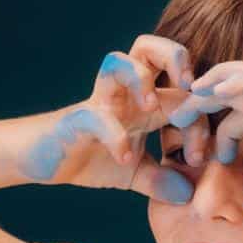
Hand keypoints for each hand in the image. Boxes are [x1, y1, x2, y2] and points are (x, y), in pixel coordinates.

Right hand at [21, 36, 195, 204]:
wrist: (42, 160)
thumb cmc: (89, 156)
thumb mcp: (133, 173)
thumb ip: (160, 180)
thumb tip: (187, 194)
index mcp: (143, 102)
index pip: (182, 92)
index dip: (199, 119)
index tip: (200, 158)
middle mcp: (123, 94)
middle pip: (150, 47)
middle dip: (177, 59)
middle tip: (190, 93)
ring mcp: (99, 102)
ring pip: (118, 62)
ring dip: (141, 78)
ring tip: (152, 108)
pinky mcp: (78, 119)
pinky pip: (97, 117)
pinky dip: (115, 136)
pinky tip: (125, 158)